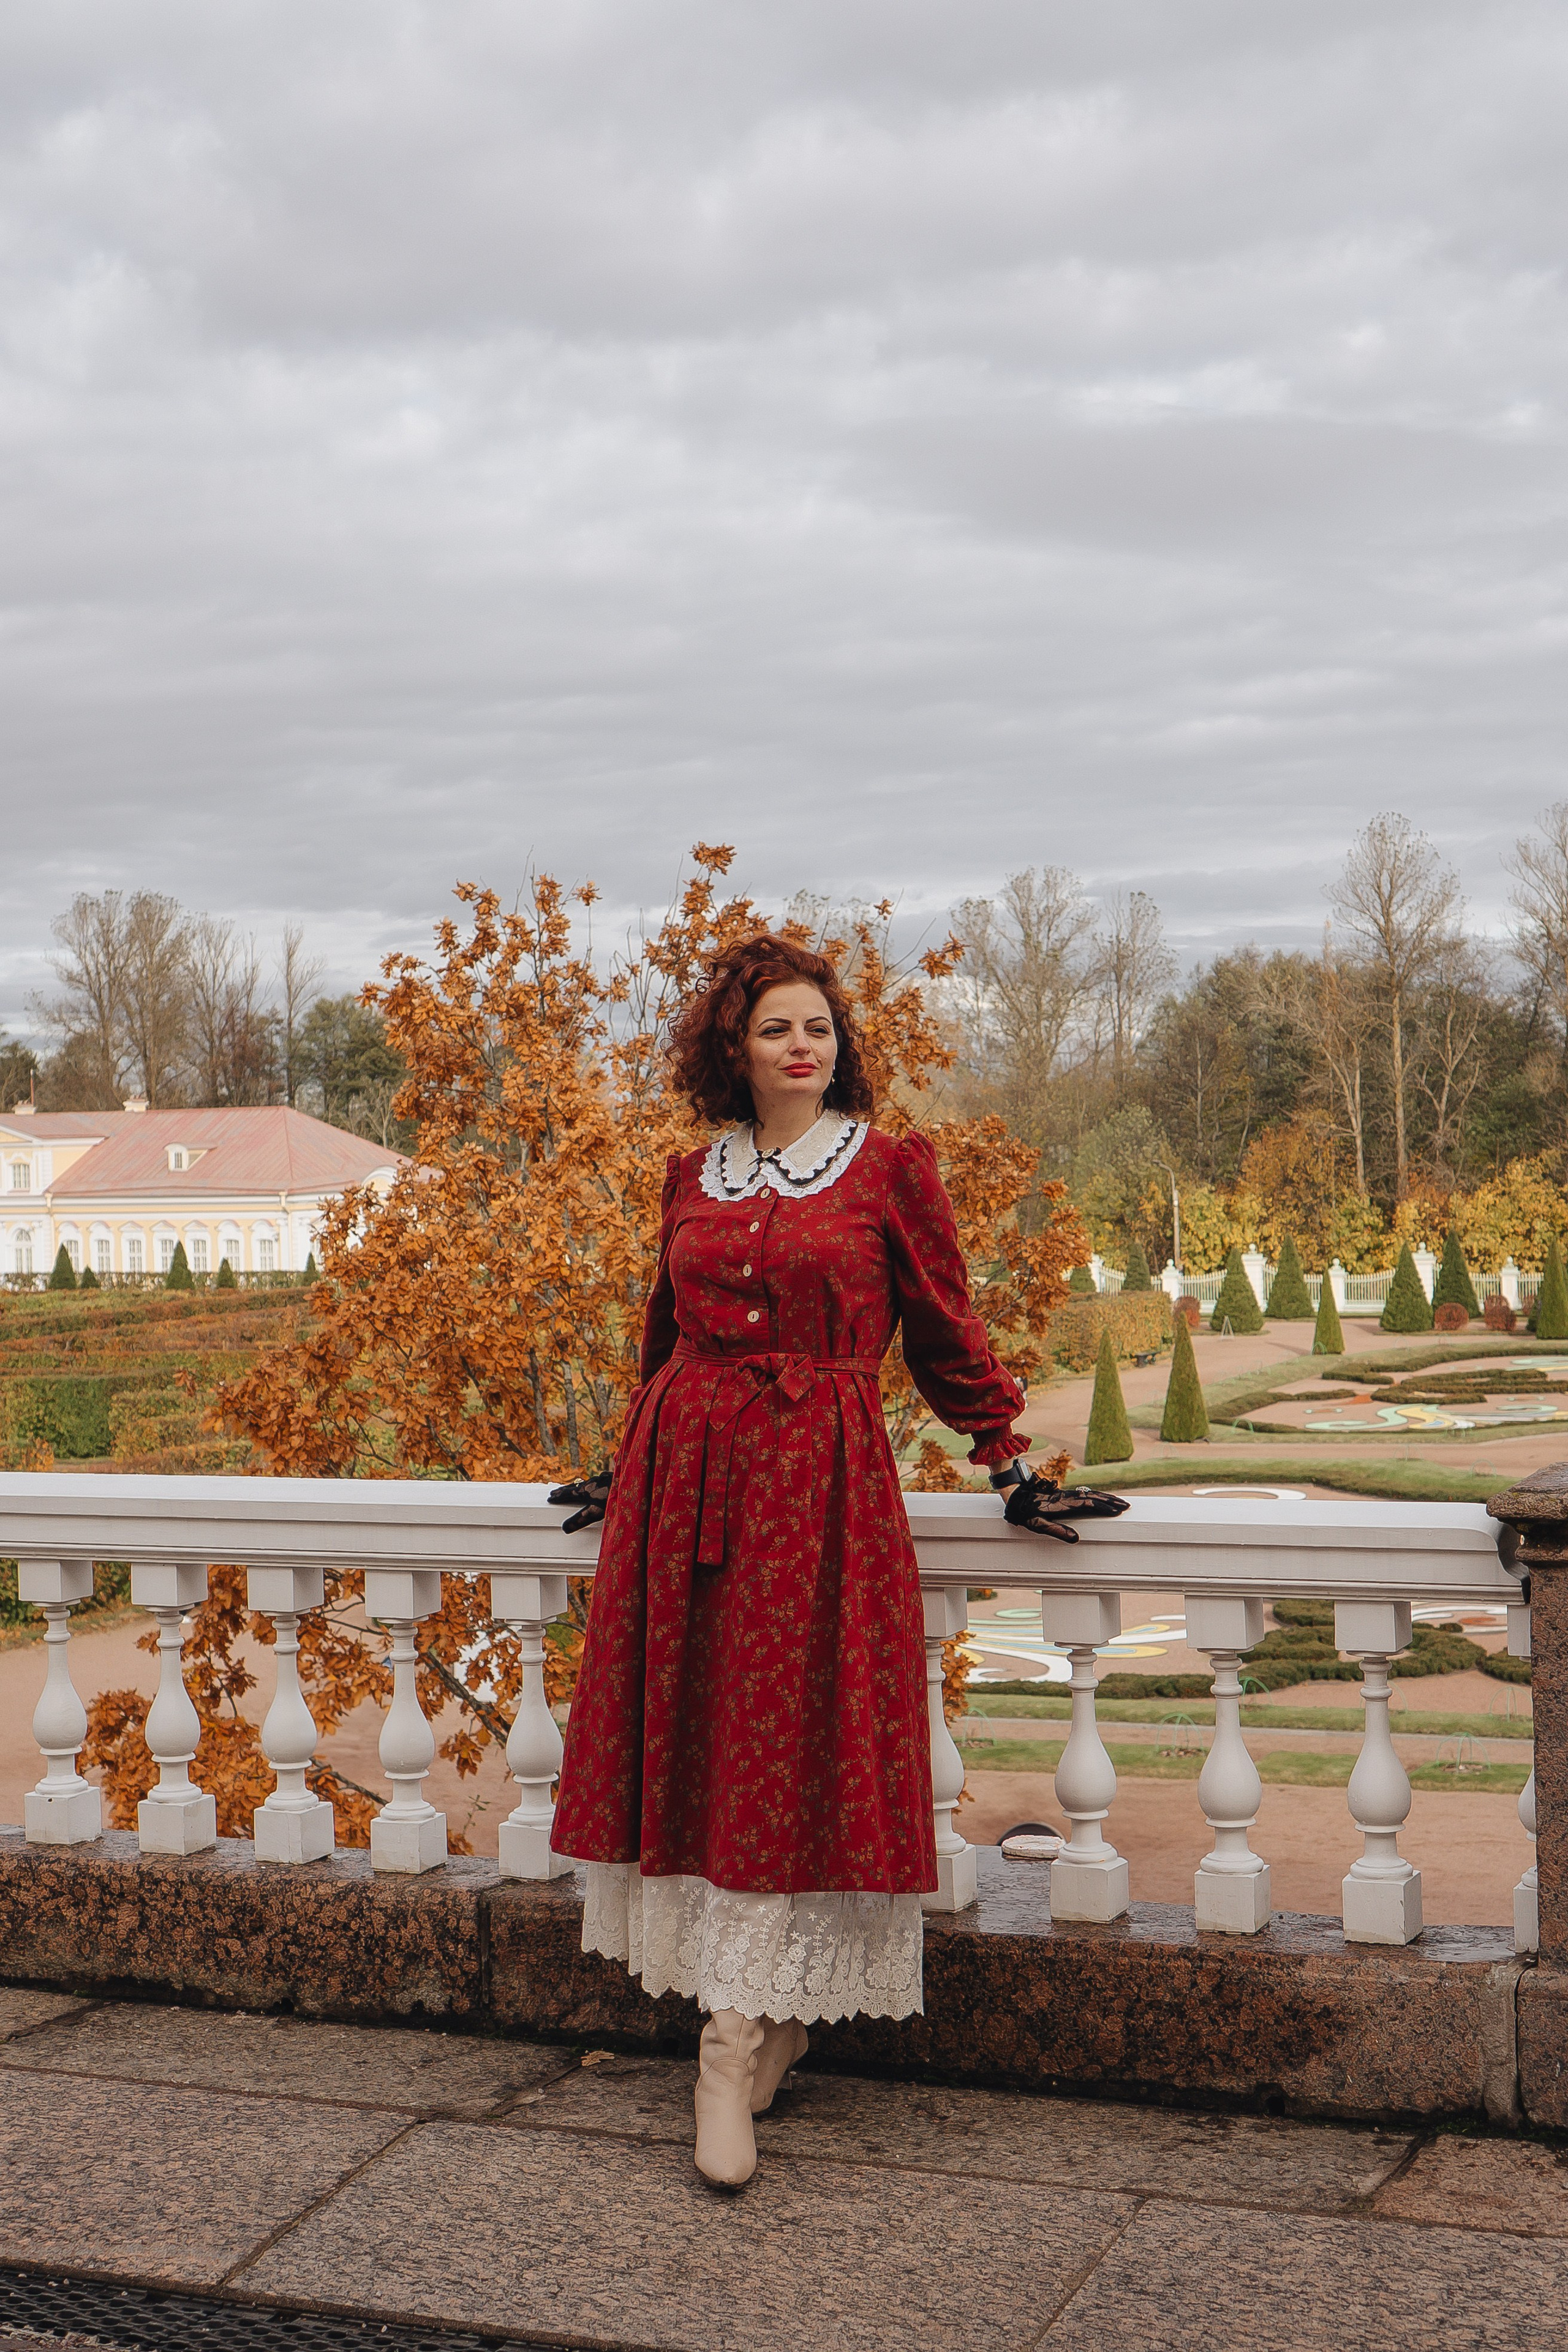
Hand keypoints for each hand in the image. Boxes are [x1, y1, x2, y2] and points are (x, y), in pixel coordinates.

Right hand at [547, 1466, 612, 1534]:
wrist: (634, 1483)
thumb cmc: (614, 1498)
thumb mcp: (595, 1512)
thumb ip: (580, 1520)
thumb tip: (564, 1528)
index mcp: (585, 1490)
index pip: (568, 1493)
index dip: (559, 1496)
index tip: (550, 1497)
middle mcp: (592, 1481)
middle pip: (576, 1486)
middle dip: (565, 1489)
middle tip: (556, 1491)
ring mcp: (603, 1478)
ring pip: (587, 1482)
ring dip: (578, 1486)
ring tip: (574, 1488)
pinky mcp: (613, 1477)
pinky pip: (598, 1480)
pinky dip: (592, 1483)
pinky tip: (599, 1482)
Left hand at [989, 1461, 1129, 1544]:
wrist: (1014, 1494)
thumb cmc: (1024, 1512)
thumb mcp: (1037, 1525)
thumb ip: (1057, 1531)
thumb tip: (1076, 1539)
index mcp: (1062, 1505)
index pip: (1088, 1505)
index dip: (1103, 1507)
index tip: (1117, 1510)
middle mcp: (1066, 1497)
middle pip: (1093, 1497)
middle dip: (1110, 1501)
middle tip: (1126, 1505)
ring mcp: (1065, 1494)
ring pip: (1089, 1493)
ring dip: (1105, 1497)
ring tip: (1119, 1501)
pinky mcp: (1063, 1494)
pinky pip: (1084, 1493)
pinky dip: (1096, 1495)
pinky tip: (1100, 1498)